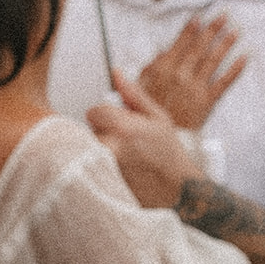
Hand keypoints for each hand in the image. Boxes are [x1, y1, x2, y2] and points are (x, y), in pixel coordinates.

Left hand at [86, 71, 202, 208]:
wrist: (175, 189)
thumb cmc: (169, 155)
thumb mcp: (157, 117)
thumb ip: (133, 95)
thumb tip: (118, 74)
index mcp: (122, 127)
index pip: (94, 112)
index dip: (106, 115)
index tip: (120, 122)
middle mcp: (109, 147)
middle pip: (90, 130)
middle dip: (103, 132)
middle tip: (125, 141)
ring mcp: (104, 166)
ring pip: (89, 149)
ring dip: (102, 149)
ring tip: (125, 156)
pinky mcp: (101, 181)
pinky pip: (92, 165)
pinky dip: (101, 165)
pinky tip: (122, 168)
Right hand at [139, 14, 245, 130]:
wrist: (159, 138)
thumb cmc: (149, 113)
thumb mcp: (141, 87)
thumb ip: (151, 68)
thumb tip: (162, 50)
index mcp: (164, 69)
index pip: (181, 43)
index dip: (192, 29)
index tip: (200, 17)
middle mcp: (180, 75)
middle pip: (200, 47)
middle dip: (213, 29)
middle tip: (223, 16)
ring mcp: (195, 87)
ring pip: (213, 60)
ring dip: (225, 44)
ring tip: (235, 31)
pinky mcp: (206, 101)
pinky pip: (224, 82)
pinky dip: (235, 69)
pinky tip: (244, 58)